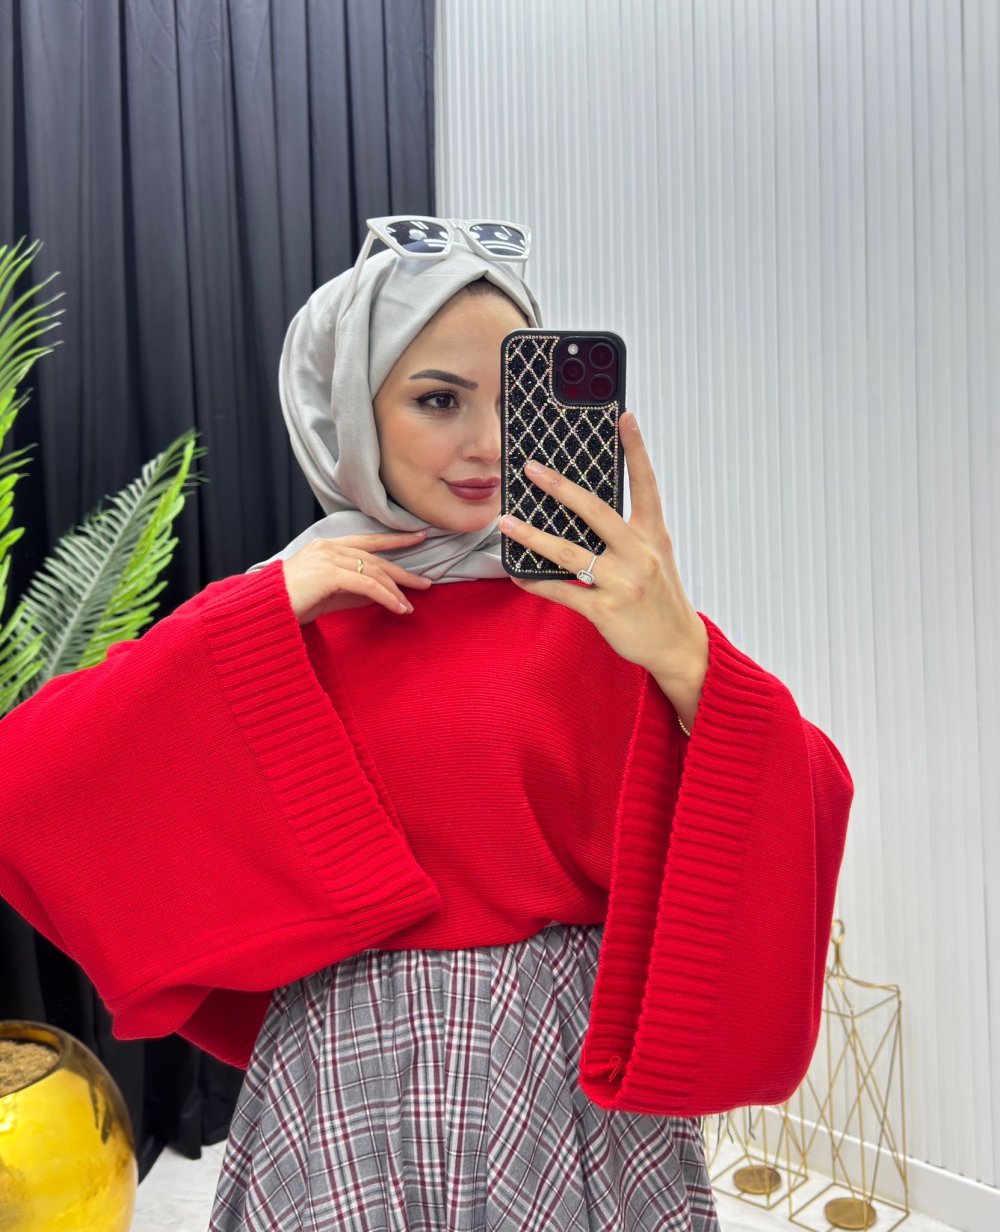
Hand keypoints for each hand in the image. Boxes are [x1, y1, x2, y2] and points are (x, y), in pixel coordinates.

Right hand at [281, 531, 432, 625]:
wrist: (264, 611)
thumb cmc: (292, 604)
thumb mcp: (328, 595)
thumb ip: (352, 590)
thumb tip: (380, 595)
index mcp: (327, 547)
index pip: (368, 541)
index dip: (395, 539)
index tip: (419, 537)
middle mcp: (329, 548)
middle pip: (376, 558)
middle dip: (403, 572)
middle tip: (425, 583)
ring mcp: (328, 559)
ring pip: (374, 572)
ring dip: (396, 591)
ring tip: (409, 606)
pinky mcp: (329, 574)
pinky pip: (368, 585)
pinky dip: (386, 597)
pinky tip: (398, 608)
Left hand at [499, 411, 707, 715]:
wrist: (678, 646)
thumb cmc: (661, 598)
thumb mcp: (655, 557)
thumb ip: (629, 533)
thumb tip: (585, 509)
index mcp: (653, 536)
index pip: (646, 484)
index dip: (636, 449)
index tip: (624, 417)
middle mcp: (639, 554)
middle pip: (596, 512)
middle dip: (561, 488)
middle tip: (533, 469)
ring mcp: (622, 583)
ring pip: (569, 553)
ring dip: (533, 536)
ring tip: (506, 522)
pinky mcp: (605, 610)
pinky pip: (562, 592)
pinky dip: (536, 582)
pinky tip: (517, 573)